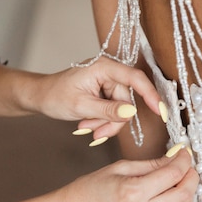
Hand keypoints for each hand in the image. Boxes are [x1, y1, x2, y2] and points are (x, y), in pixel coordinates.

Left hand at [30, 57, 162, 138]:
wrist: (40, 97)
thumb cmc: (55, 95)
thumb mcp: (81, 106)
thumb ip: (108, 110)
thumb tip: (131, 112)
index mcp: (104, 67)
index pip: (135, 79)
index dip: (151, 95)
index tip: (160, 111)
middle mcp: (109, 71)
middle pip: (127, 101)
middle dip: (114, 121)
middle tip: (96, 134)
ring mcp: (108, 82)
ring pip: (121, 110)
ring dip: (106, 123)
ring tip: (86, 128)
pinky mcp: (106, 92)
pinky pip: (114, 111)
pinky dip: (103, 121)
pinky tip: (88, 125)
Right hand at [55, 148, 197, 201]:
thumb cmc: (88, 190)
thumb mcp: (119, 168)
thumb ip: (151, 164)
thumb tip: (175, 158)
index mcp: (133, 193)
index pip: (173, 175)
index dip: (184, 160)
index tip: (184, 152)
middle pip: (185, 196)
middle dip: (192, 177)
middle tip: (187, 165)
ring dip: (187, 193)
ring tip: (178, 180)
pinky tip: (166, 193)